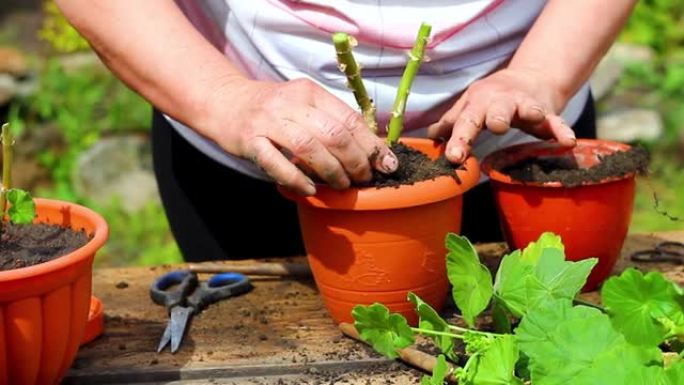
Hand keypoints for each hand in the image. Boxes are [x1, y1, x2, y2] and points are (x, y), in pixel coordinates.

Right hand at [202, 78, 397, 194]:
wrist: (225, 102)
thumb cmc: (273, 109)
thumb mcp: (305, 105)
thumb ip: (333, 122)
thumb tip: (372, 150)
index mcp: (310, 92)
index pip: (349, 119)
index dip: (371, 145)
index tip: (386, 165)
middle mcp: (291, 103)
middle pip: (333, 134)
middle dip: (355, 161)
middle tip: (362, 179)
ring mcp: (268, 121)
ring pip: (309, 147)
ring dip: (331, 171)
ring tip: (341, 186)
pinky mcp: (249, 140)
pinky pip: (276, 163)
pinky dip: (296, 178)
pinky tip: (309, 189)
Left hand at [427, 68, 576, 162]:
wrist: (530, 79)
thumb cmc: (491, 100)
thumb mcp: (469, 107)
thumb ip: (452, 123)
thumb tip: (428, 137)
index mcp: (478, 103)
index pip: (466, 121)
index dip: (459, 139)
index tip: (453, 157)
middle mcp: (501, 102)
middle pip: (497, 110)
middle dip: (497, 116)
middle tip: (495, 126)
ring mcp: (526, 105)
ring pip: (528, 108)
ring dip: (530, 111)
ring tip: (533, 117)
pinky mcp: (547, 112)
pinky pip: (556, 121)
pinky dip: (562, 129)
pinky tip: (567, 141)